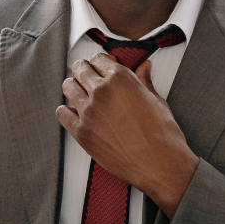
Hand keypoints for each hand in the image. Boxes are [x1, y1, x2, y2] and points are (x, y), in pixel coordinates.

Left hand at [57, 51, 199, 217]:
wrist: (159, 164)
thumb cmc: (162, 134)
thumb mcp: (156, 100)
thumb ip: (144, 81)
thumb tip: (144, 67)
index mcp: (121, 78)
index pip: (99, 59)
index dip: (99, 62)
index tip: (100, 67)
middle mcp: (101, 91)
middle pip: (80, 69)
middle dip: (84, 70)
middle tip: (86, 75)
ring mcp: (89, 112)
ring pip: (68, 87)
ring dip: (74, 87)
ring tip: (80, 92)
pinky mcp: (81, 132)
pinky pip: (62, 114)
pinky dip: (66, 111)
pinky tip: (73, 113)